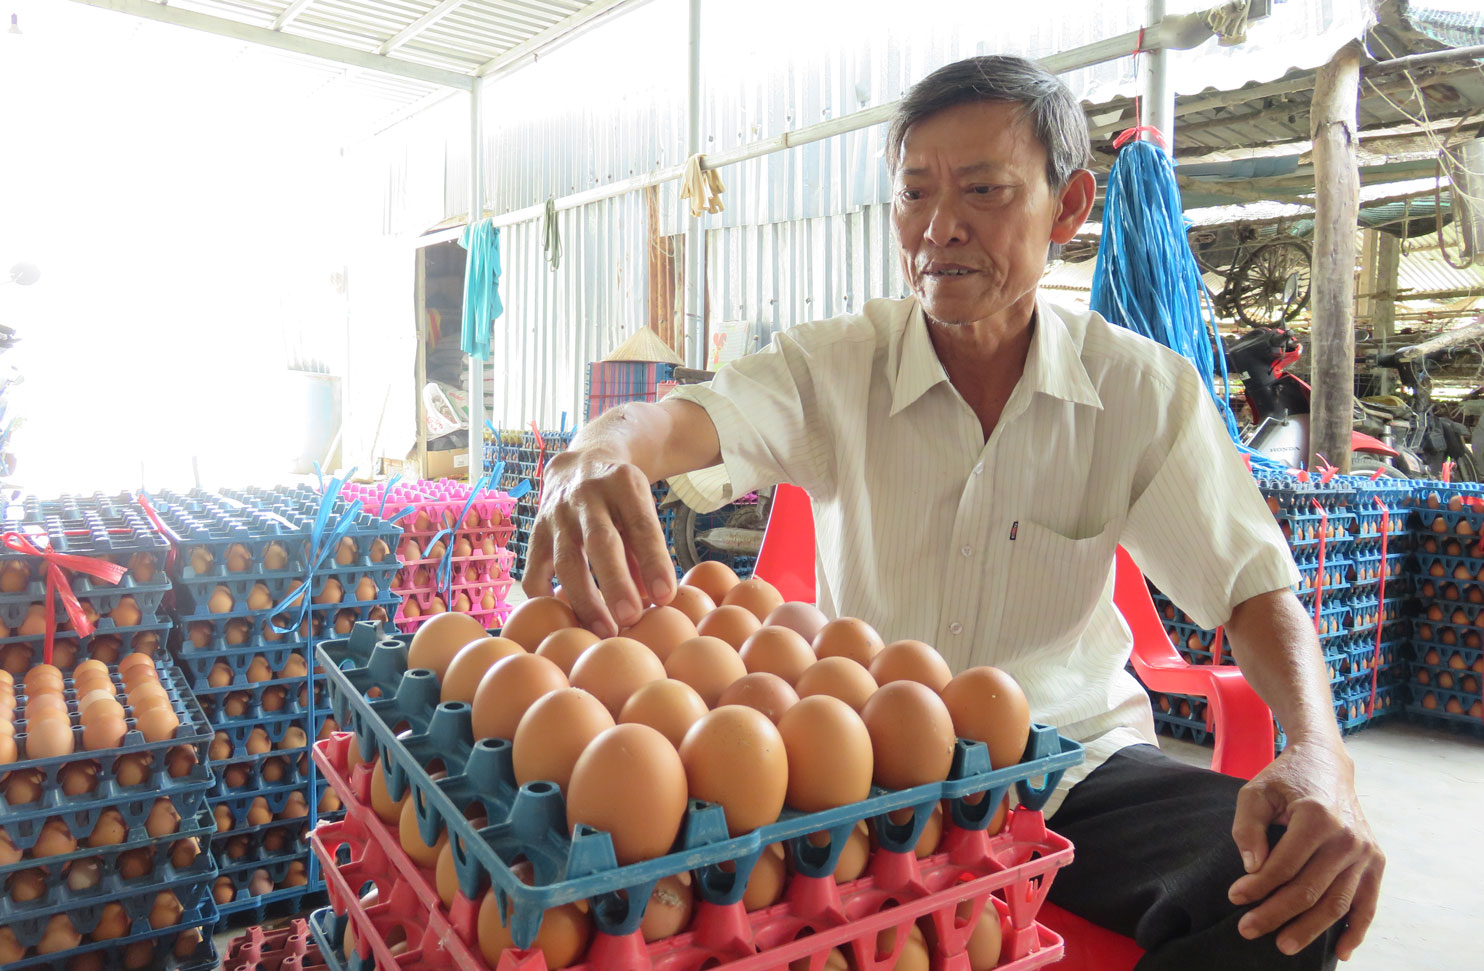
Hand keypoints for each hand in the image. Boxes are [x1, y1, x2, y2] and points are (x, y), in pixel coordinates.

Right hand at [522, 448, 674, 636]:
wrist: (580, 463)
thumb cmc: (621, 500)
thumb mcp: (642, 510)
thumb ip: (646, 552)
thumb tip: (654, 601)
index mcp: (623, 484)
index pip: (640, 525)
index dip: (653, 561)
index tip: (666, 597)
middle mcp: (587, 496)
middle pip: (600, 541)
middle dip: (615, 583)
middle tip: (631, 619)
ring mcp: (556, 513)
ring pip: (567, 559)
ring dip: (585, 599)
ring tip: (603, 630)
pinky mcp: (535, 532)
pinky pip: (535, 570)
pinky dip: (545, 598)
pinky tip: (563, 620)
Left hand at [1228, 738, 1383, 959]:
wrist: (1326, 763)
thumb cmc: (1285, 778)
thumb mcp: (1256, 792)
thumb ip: (1248, 828)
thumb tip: (1252, 869)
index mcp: (1317, 818)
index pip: (1283, 866)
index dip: (1257, 886)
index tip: (1234, 897)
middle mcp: (1348, 838)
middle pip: (1309, 890)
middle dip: (1276, 914)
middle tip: (1247, 930)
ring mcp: (1366, 852)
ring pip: (1337, 903)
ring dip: (1309, 929)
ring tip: (1282, 945)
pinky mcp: (1376, 861)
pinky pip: (1368, 903)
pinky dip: (1356, 930)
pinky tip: (1341, 952)